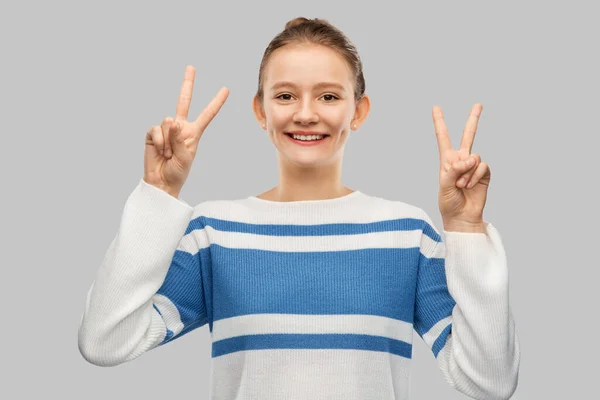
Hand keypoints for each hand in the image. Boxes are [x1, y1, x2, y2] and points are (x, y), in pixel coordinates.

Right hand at [144, 65, 228, 195]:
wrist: (161, 182)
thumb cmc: (177, 172)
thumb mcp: (185, 157)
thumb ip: (179, 138)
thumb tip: (170, 120)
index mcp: (193, 132)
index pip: (207, 114)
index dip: (216, 102)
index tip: (226, 89)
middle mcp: (180, 127)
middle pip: (183, 101)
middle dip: (187, 83)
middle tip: (191, 67)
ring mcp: (166, 129)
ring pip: (168, 122)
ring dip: (169, 142)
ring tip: (169, 154)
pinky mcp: (153, 133)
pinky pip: (156, 130)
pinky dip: (160, 142)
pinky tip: (160, 151)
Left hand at [432, 104, 490, 229]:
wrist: (461, 216)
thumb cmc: (448, 201)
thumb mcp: (445, 184)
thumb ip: (455, 169)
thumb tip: (471, 158)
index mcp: (447, 160)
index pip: (443, 137)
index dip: (440, 122)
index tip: (436, 107)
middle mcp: (461, 160)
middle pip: (469, 135)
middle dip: (474, 119)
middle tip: (479, 104)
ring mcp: (474, 166)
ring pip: (474, 157)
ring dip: (466, 172)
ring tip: (460, 185)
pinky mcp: (484, 173)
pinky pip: (481, 167)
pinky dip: (474, 176)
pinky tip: (469, 186)